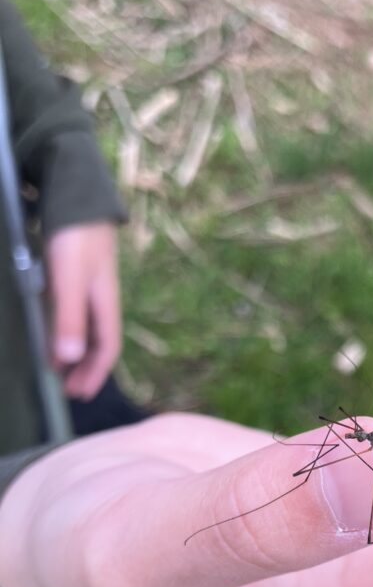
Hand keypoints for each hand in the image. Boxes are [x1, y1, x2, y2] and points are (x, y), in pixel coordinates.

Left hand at [45, 221, 121, 398]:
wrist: (75, 191)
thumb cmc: (75, 237)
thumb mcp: (69, 279)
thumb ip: (69, 317)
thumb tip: (68, 359)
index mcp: (105, 303)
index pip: (107, 348)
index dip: (94, 373)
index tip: (79, 394)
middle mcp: (99, 298)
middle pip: (97, 341)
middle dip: (84, 367)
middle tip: (68, 388)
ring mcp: (87, 286)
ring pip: (85, 328)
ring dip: (73, 351)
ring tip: (57, 367)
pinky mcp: (73, 273)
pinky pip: (72, 312)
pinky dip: (64, 329)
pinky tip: (50, 330)